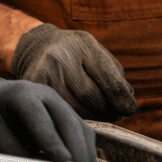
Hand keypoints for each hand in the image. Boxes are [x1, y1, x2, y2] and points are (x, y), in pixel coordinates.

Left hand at [0, 64, 96, 161]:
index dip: (53, 141)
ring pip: (81, 129)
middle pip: (68, 123)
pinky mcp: (65, 115)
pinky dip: (84, 154)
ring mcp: (59, 104)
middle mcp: (46, 95)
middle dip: (76, 155)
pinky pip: (81, 134)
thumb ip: (11, 150)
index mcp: (21, 94)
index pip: (40, 118)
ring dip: (84, 158)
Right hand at [12, 24, 135, 120]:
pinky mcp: (32, 87)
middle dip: (108, 109)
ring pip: (74, 107)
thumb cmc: (76, 53)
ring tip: (102, 115)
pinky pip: (59, 109)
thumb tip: (126, 104)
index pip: (107, 77)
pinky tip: (82, 114)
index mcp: (82, 44)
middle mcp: (60, 56)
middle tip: (117, 115)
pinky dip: (74, 116)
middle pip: (90, 95)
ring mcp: (43, 72)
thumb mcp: (97, 53)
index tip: (129, 109)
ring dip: (94, 116)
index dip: (121, 98)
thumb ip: (115, 76)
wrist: (38, 46)